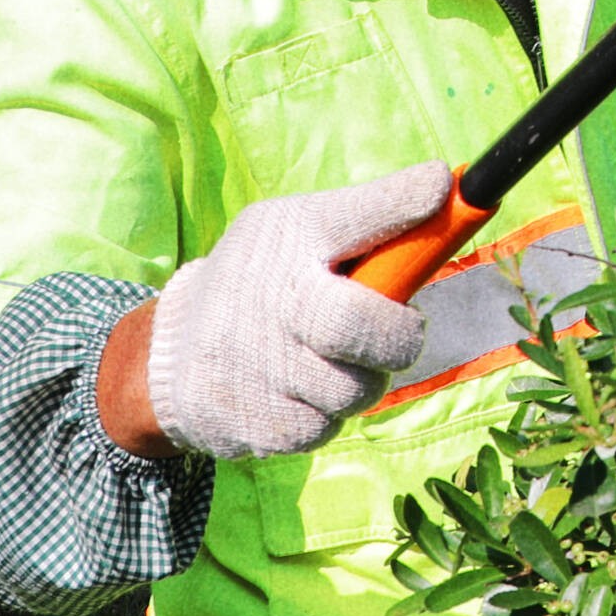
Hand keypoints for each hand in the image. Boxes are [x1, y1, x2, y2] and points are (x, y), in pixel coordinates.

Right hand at [131, 161, 447, 461]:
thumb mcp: (302, 230)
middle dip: (398, 339)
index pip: (351, 217)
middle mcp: (266, 298)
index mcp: (287, 240)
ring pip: (351, 392)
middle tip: (396, 335)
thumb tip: (444, 183)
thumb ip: (372, 215)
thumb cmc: (263, 279)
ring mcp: (251, 364)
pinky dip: (322, 418)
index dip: (401, 205)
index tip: (444, 188)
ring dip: (360, 383)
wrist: (171, 350)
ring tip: (334, 362)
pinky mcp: (245, 420)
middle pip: (361, 328)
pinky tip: (300, 393)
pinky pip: (319, 432)